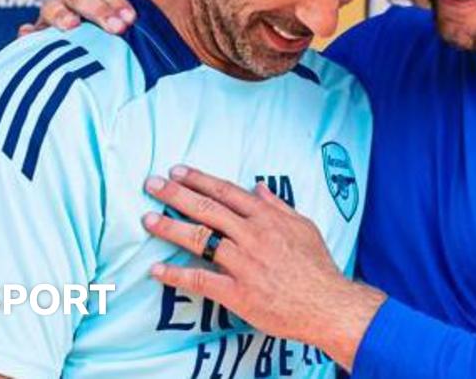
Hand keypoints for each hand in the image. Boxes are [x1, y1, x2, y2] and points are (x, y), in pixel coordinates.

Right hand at [17, 0, 168, 36]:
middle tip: (118, 28)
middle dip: (98, 10)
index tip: (131, 17)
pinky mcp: (37, 39)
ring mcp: (50, 16)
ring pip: (51, 9)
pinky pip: (28, 35)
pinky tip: (27, 34)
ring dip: (61, 15)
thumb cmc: (112, 19)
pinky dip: (27, 33)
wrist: (94, 48)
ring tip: (72, 25)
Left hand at [141, 166, 385, 370]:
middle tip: (152, 184)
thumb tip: (259, 187)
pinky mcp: (237, 292)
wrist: (327, 304)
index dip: (200, 180)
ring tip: (148, 219)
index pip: (227, 192)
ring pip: (200, 239)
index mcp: (268, 219)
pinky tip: (157, 269)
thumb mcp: (304, 227)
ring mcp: (243, 264)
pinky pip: (201, 280)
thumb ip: (279, 206)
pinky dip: (176, 274)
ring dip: (170, 227)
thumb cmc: (317, 267)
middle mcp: (253, 236)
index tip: (178, 171)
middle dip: (176, 194)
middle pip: (207, 209)